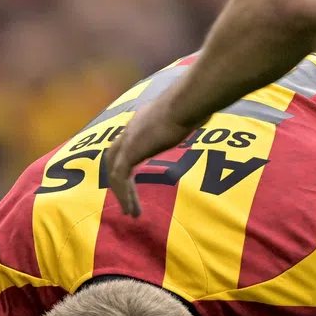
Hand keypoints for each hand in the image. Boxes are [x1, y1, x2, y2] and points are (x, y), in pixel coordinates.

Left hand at [106, 101, 200, 217]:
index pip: (125, 146)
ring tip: (130, 213)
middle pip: (113, 161)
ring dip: (122, 194)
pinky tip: (131, 208)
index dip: (126, 164)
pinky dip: (125, 194)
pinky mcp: (129, 152)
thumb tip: (202, 118)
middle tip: (125, 202)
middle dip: (118, 183)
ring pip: (116, 173)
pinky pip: (121, 178)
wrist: (187, 102)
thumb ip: (186, 120)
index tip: (132, 182)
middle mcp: (130, 130)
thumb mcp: (187, 115)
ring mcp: (127, 140)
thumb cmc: (194, 104)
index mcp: (141, 122)